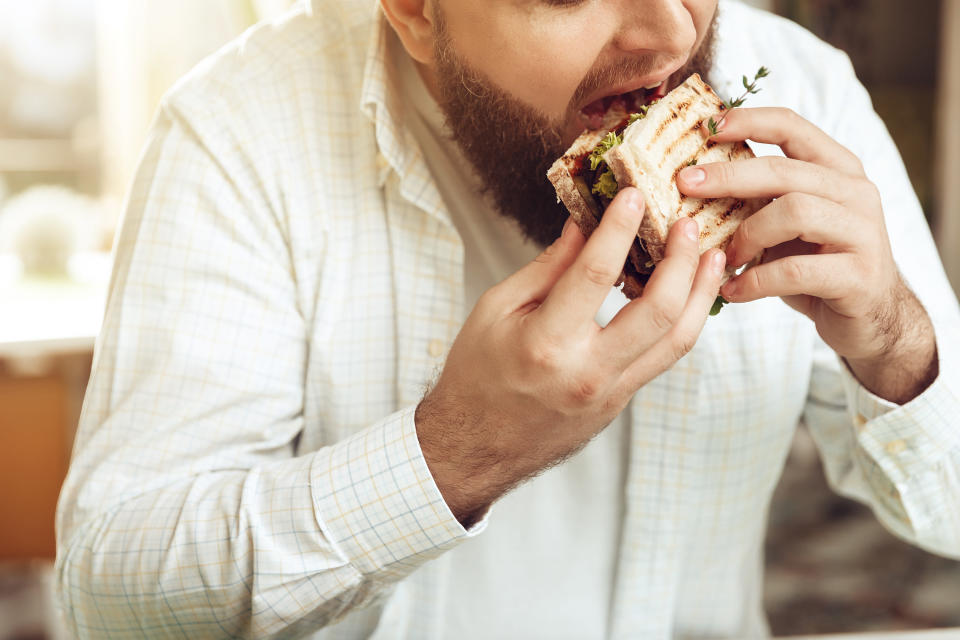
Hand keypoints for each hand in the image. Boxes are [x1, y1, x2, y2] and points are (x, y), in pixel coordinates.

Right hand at [416, 188, 725, 524]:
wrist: (473, 448)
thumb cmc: (475, 376)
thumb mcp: (494, 311)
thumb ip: (546, 269)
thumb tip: (584, 227)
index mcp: (546, 344)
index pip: (595, 274)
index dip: (619, 228)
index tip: (633, 195)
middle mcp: (587, 372)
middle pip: (658, 310)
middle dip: (682, 260)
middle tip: (688, 225)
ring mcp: (609, 394)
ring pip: (677, 340)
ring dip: (701, 294)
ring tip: (713, 257)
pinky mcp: (619, 403)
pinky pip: (662, 358)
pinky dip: (681, 321)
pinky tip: (688, 295)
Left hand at [677, 107, 936, 401]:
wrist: (871, 318)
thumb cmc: (817, 266)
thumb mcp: (788, 226)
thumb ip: (759, 201)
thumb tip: (690, 184)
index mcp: (837, 170)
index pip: (793, 127)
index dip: (749, 121)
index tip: (707, 126)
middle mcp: (855, 193)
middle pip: (784, 171)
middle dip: (728, 176)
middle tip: (686, 185)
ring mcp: (862, 232)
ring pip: (795, 212)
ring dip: (747, 235)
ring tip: (723, 259)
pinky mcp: (858, 275)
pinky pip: (795, 271)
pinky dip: (755, 281)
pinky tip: (732, 291)